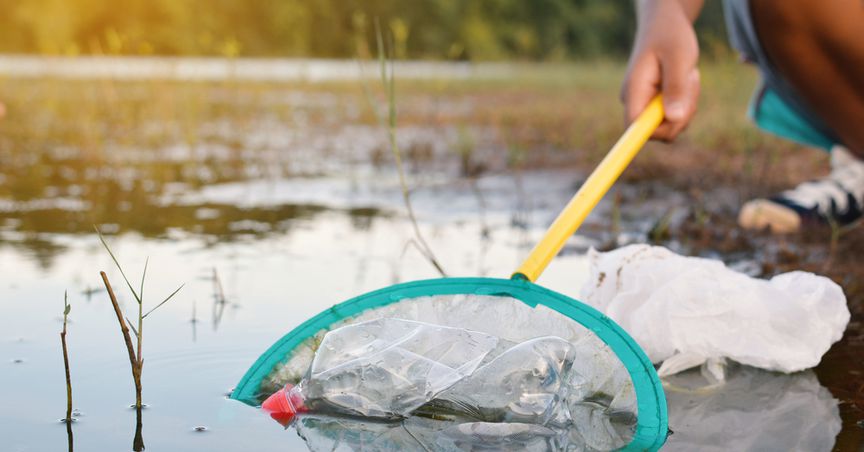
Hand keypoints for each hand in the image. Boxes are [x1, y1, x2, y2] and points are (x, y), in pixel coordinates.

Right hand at [621, 0, 700, 140]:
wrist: (665, 26)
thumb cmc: (671, 37)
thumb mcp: (679, 58)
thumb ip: (675, 88)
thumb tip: (674, 119)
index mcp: (633, 91)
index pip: (634, 128)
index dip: (654, 131)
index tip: (676, 120)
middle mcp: (634, 102)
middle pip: (658, 131)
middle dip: (681, 114)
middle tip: (689, 83)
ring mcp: (645, 105)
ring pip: (671, 125)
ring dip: (687, 105)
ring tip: (687, 76)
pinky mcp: (656, 106)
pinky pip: (675, 118)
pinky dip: (687, 103)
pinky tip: (686, 81)